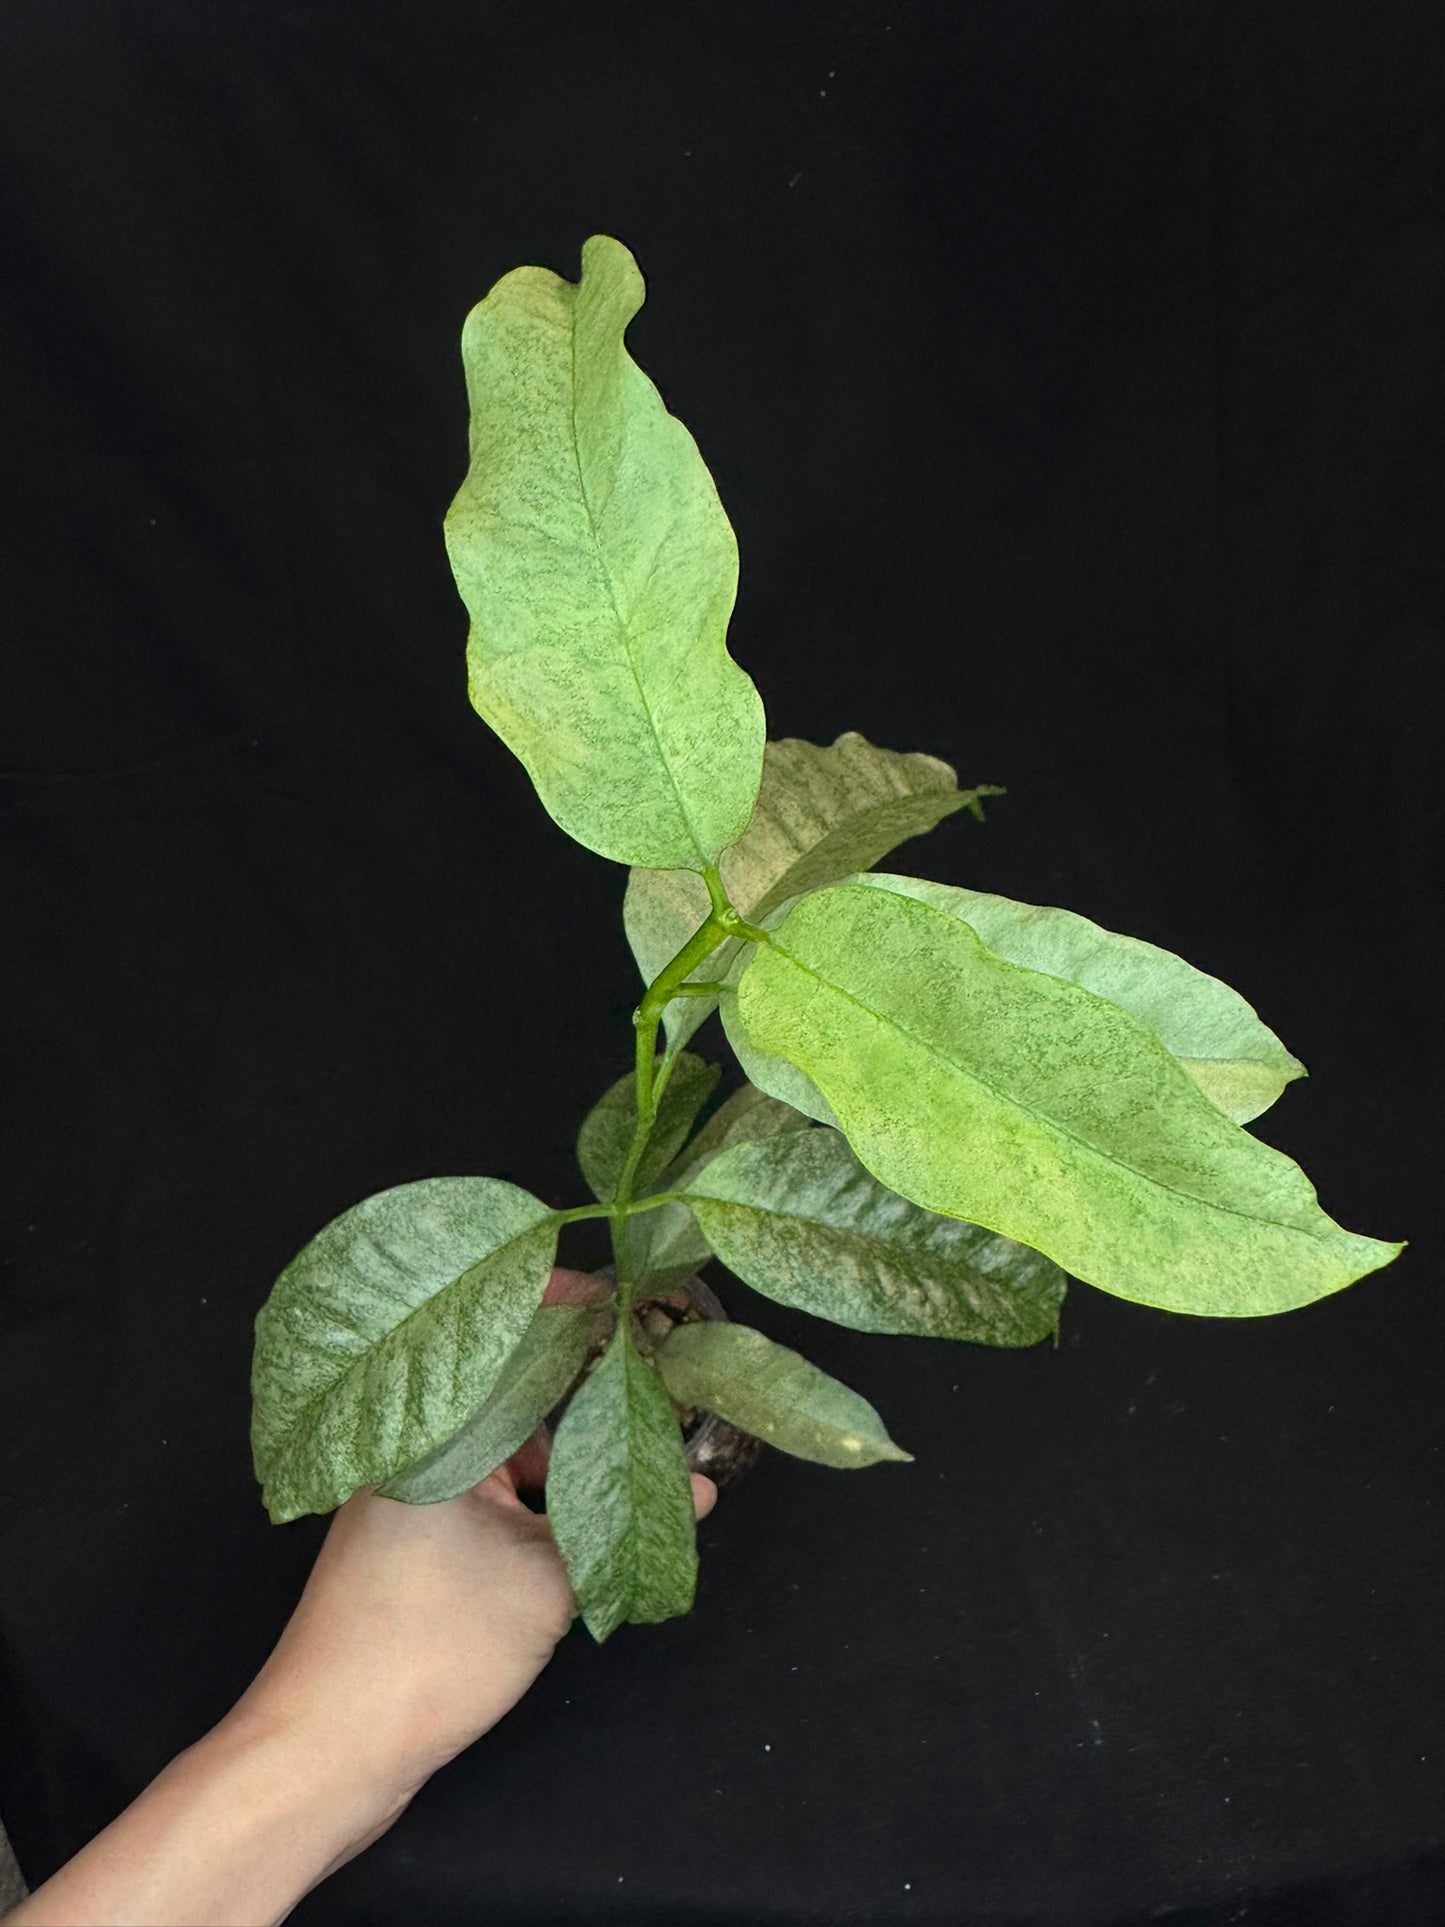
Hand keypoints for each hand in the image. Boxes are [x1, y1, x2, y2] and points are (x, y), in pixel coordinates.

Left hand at [224, 1269, 717, 1794]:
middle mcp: (413, 1445)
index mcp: (435, 1427)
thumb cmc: (428, 1649)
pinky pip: (484, 1492)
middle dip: (586, 1390)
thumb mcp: (549, 1579)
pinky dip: (532, 1497)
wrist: (328, 1748)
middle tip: (662, 1389)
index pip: (512, 1336)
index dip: (573, 1309)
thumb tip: (697, 1491)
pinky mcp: (408, 1540)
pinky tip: (582, 1517)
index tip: (633, 1299)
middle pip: (513, 1393)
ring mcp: (406, 1494)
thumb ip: (624, 1521)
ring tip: (638, 1455)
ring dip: (562, 1455)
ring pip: (503, 1449)